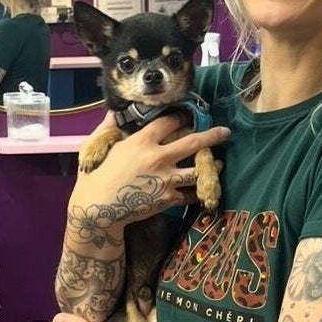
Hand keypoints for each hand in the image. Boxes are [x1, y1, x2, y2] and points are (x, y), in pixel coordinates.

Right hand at [69, 113, 229, 223]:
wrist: (98, 208)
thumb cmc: (95, 176)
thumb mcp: (98, 146)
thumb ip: (109, 128)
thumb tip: (112, 113)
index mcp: (142, 141)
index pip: (169, 122)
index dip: (181, 117)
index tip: (189, 115)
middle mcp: (158, 157)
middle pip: (192, 142)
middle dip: (212, 136)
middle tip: (225, 132)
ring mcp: (166, 179)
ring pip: (198, 170)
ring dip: (211, 166)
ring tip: (219, 162)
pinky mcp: (168, 198)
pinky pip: (190, 193)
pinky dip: (198, 191)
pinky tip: (205, 187)